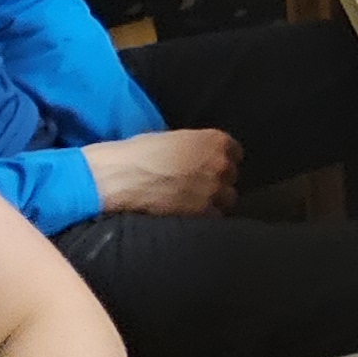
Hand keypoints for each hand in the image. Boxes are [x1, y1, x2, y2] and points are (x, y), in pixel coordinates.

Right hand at [85, 129, 239, 214]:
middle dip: (218, 180)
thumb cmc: (140, 152)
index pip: (235, 152)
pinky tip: (189, 214)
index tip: (212, 167)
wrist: (122, 177)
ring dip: (215, 200)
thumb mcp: (174, 139)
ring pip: (227, 199)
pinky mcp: (204, 213)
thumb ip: (195, 148)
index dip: (222, 160)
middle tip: (199, 185)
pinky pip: (214, 217)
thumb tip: (199, 158)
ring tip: (195, 202)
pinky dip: (205, 217)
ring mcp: (214, 190)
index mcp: (214, 140)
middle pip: (231, 176)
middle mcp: (220, 164)